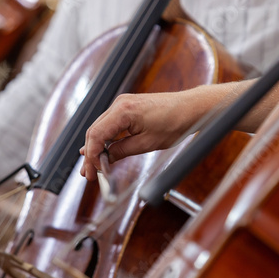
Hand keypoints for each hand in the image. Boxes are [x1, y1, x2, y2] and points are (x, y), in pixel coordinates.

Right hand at [80, 91, 201, 180]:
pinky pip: (109, 124)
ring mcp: (122, 104)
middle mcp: (119, 104)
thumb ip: (122, 151)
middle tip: (88, 173)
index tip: (92, 171)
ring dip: (95, 147)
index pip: (96, 135)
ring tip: (91, 166)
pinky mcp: (127, 107)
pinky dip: (104, 138)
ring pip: (99, 128)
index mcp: (123, 111)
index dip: (91, 155)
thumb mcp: (146, 143)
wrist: (190, 108)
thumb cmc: (174, 123)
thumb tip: (106, 160)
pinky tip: (100, 150)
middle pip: (94, 131)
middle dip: (90, 154)